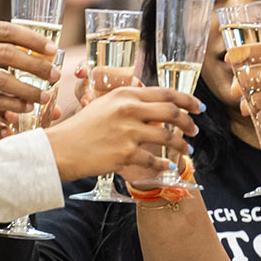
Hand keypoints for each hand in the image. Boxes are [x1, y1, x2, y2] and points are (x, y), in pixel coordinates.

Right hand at [0, 18, 57, 126]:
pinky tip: (24, 108)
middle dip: (36, 65)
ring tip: (44, 96)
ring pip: (0, 79)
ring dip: (27, 89)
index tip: (53, 49)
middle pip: (6, 53)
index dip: (32, 39)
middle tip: (55, 74)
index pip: (4, 30)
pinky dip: (10, 105)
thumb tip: (29, 44)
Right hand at [44, 86, 200, 181]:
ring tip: (187, 150)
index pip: (166, 93)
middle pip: (173, 113)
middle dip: (189, 122)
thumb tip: (154, 104)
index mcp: (125, 96)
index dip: (188, 100)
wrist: (61, 148)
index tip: (199, 107)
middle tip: (195, 130)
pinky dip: (164, 165)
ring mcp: (128, 133)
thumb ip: (129, 102)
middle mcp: (129, 111)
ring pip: (168, 137)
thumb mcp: (105, 105)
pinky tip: (169, 167)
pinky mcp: (124, 154)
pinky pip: (153, 160)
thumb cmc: (81, 127)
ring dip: (182, 145)